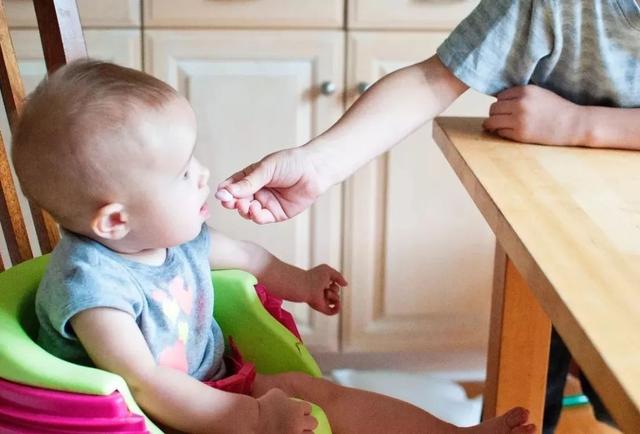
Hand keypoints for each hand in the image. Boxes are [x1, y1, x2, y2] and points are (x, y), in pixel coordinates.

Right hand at [215, 147, 330, 223]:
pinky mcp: (276, 214)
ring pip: (247, 212)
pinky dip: (256, 216)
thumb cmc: (291, 163)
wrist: (314, 170)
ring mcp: (266, 203)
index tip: (221, 195)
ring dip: (243, 210)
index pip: (232, 186)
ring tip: (245, 205)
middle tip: (230, 202)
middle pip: (237, 201)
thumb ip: (247, 183)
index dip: (225, 191)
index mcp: (250, 177)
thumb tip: (224, 192)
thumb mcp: (266, 169)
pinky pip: (261, 218)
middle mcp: (256, 191)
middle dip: (232, 203)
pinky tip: (256, 210)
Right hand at [256, 388, 317, 433]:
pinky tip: (288, 433)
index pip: (309, 409)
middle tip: (297, 423)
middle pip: (313, 423)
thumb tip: (290, 401)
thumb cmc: (261, 406)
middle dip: (306, 422)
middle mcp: (298, 423)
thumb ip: (288, 398)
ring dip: (303, 432)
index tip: (295, 412)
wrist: (249, 421)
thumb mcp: (276, 394)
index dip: (302, 410)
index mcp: (297, 409)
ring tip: (294, 430)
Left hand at [305, 264, 347, 314]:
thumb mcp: (329, 271)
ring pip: (336, 301)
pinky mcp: (322, 308)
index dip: (335, 282)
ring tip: (325, 292)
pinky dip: (338, 308)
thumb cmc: (314, 276)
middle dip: (334, 289)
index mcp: (322, 285)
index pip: (334, 286)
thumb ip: (339, 276)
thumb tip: (345, 285)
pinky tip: (338, 303)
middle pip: (336, 293)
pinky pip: (333, 312)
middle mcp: (322, 293)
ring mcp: (322, 301)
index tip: (329, 280)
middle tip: (326, 287)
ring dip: (334, 296)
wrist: (305, 285)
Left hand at [483, 85, 585, 145]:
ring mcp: (519, 120)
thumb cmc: (556, 109)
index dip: (502, 103)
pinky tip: (510, 132)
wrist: (573, 124)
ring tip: (498, 126)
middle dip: (496, 114)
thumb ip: (520, 95)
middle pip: (493, 109)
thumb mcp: (539, 93)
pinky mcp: (520, 134)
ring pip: (492, 121)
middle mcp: (520, 104)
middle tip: (502, 119)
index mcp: (525, 91)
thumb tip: (497, 101)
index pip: (499, 97)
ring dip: (493, 124)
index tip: (506, 109)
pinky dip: (502, 133)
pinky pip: (500, 132)